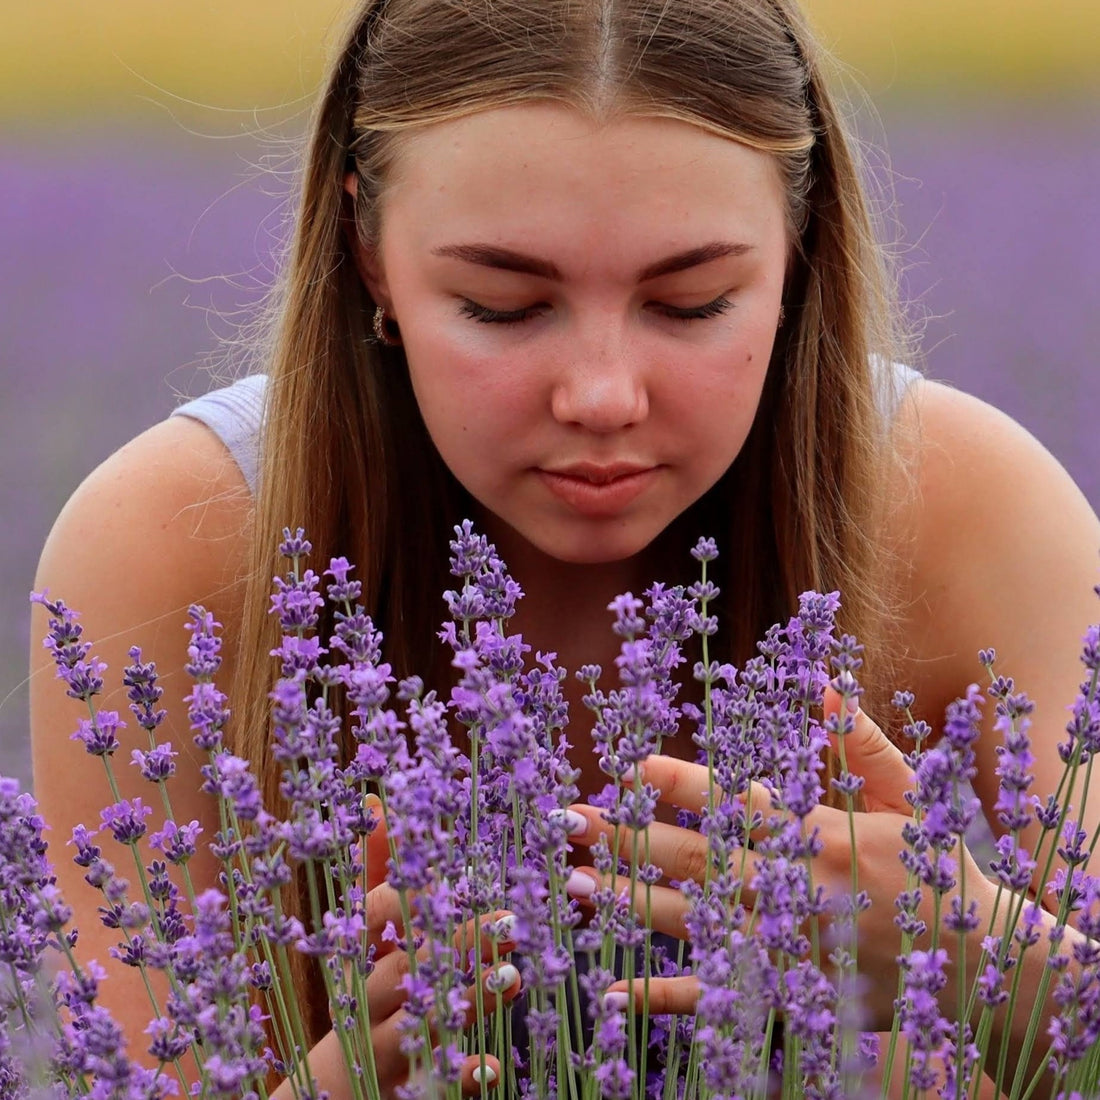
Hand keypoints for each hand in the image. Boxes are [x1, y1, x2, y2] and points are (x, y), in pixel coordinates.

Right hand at [274, 801, 521, 1098]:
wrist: (334, 1091)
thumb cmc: (366, 992)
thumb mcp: (368, 934)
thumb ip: (378, 870)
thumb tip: (377, 801)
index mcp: (366, 952)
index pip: (376, 916)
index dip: (405, 897)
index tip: (444, 880)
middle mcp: (373, 997)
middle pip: (411, 966)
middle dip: (461, 944)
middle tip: (514, 923)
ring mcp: (389, 1046)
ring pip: (426, 1022)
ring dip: (471, 1000)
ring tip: (514, 978)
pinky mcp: (410, 1087)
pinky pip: (436, 1085)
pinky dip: (462, 1076)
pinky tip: (491, 1065)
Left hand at [563, 689, 993, 1029]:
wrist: (983, 962)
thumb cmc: (936, 865)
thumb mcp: (909, 792)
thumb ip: (859, 738)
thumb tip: (818, 681)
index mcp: (823, 833)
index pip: (737, 803)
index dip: (680, 785)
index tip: (627, 766)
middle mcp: (801, 889)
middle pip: (700, 859)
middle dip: (631, 837)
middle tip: (569, 820)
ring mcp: (793, 948)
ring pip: (697, 922)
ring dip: (630, 901)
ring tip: (573, 879)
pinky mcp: (793, 996)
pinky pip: (720, 997)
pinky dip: (666, 996)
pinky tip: (612, 988)